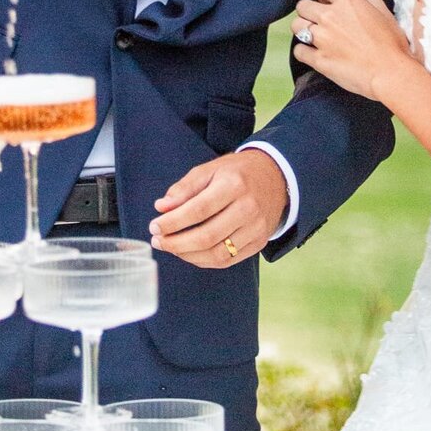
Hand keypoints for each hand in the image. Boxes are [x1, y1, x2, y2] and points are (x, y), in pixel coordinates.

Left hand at [149, 150, 287, 268]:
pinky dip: (204, 261)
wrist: (276, 177)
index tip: (154, 226)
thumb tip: (161, 208)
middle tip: (158, 241)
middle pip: (207, 236)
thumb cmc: (237, 173)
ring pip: (217, 254)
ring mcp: (256, 228)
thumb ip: (184, 188)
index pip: (198, 210)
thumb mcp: (210, 169)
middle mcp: (248, 208)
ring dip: (188, 255)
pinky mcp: (259, 243)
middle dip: (176, 243)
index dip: (173, 222)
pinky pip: (228, 261)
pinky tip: (190, 253)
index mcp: (234, 185)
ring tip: (171, 248)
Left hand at [292, 0, 413, 104]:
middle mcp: (330, 15)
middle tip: (319, 21)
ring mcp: (322, 38)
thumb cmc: (393, 43)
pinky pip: (298, 51)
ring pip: (297, 26)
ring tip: (314, 36)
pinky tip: (312, 54)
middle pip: (302, 6)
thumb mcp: (385, 13)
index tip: (326, 2)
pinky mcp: (318, 59)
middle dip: (308, 11)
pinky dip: (303, 52)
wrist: (391, 73)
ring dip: (304, 29)